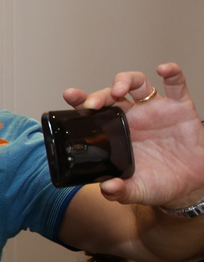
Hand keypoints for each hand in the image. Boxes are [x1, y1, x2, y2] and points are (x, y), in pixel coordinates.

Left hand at [63, 63, 203, 207]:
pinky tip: (164, 70)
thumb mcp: (137, 190)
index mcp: (116, 133)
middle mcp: (133, 117)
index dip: (81, 101)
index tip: (71, 95)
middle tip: (93, 103)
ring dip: (126, 80)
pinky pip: (176, 84)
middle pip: (112, 95)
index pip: (94, 112)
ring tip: (121, 90)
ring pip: (138, 84)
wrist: (192, 184)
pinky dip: (172, 73)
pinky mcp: (181, 107)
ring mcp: (156, 110)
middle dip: (100, 94)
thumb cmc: (160, 183)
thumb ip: (121, 191)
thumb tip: (106, 189)